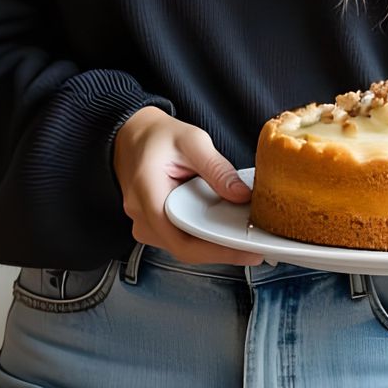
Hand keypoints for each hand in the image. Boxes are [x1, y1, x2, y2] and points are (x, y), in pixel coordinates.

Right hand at [113, 107, 264, 265]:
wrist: (132, 134)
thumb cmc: (156, 136)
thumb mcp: (192, 141)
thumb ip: (217, 169)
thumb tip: (241, 195)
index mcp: (148, 197)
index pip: (183, 243)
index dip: (218, 252)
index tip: (247, 251)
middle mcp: (143, 218)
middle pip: (186, 249)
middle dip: (222, 251)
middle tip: (255, 246)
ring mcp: (146, 224)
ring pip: (184, 247)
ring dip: (214, 245)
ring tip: (244, 237)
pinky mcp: (154, 224)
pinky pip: (180, 238)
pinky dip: (203, 236)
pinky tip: (223, 229)